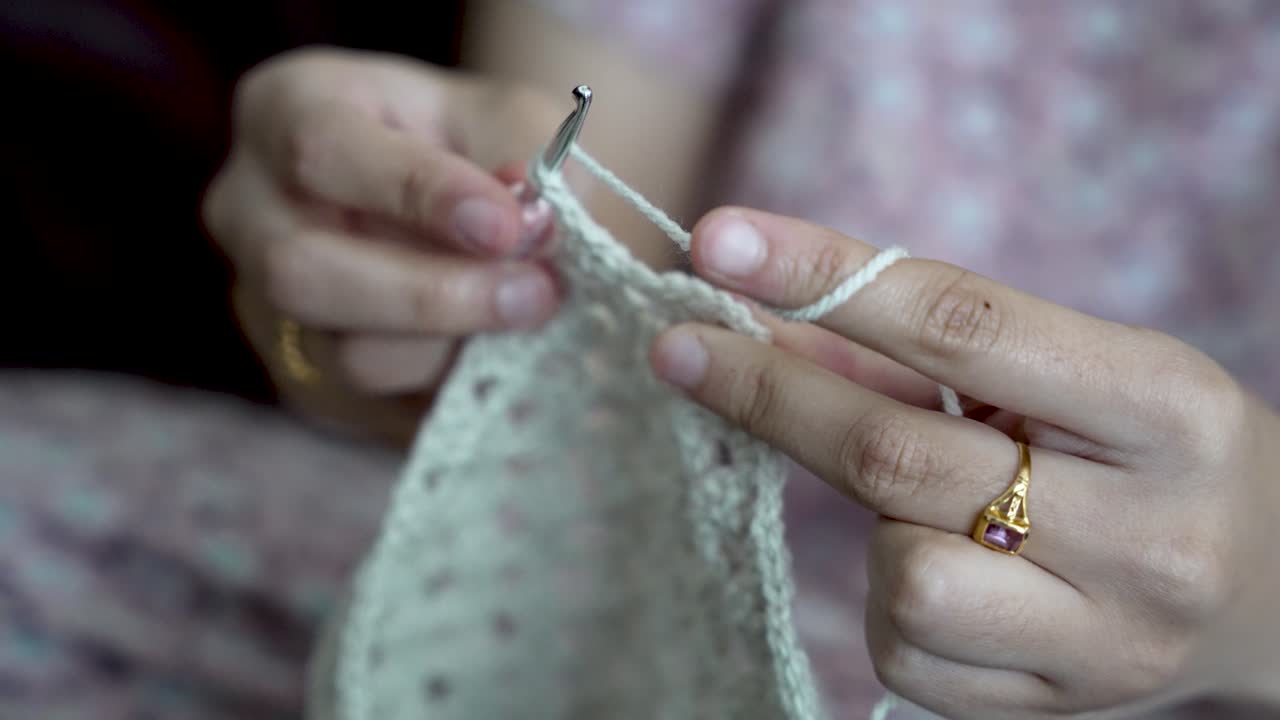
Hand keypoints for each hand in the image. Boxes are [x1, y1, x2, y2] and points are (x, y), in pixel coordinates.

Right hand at [202, 47, 565, 445]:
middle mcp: (248, 208)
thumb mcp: (508, 119)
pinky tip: (502, 358)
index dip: (418, 193)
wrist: (467, 201)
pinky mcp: (302, 377)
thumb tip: (535, 227)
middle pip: (301, 271)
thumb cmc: (477, 144)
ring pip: (341, 354)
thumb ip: (524, 160)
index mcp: (284, 108)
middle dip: (432, 293)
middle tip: (536, 293)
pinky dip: (447, 388)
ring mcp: (262, 302)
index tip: (508, 225)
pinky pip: (374, 407)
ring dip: (452, 348)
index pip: (322, 150)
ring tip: (531, 318)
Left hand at [650, 208, 1279, 717]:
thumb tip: (764, 320)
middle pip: (900, 454)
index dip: (824, 278)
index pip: (961, 323)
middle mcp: (1148, 530)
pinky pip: (908, 653)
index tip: (720, 242)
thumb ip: (927, 351)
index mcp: (1163, 406)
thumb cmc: (1154, 452)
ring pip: (904, 573)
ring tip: (924, 507)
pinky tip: (940, 571)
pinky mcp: (1058, 708)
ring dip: (872, 525)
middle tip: (683, 348)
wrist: (1273, 586)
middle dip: (769, 393)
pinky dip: (892, 601)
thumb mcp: (1076, 372)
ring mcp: (1107, 637)